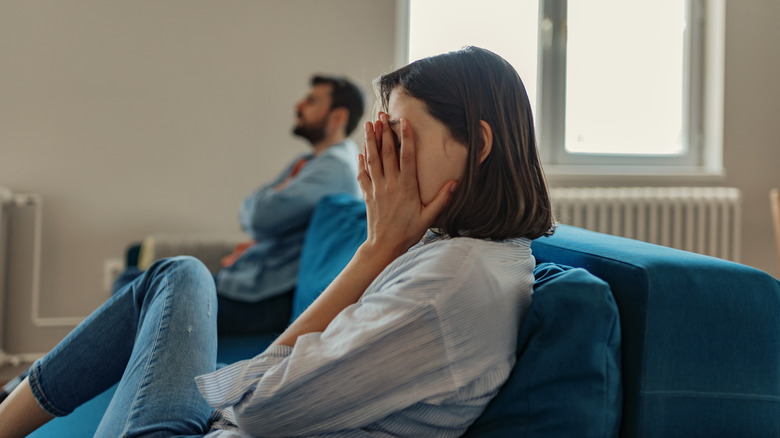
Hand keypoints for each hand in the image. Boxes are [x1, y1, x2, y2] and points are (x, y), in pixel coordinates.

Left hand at [357, 113, 456, 259]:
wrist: (384, 246)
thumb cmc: (409, 232)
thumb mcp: (429, 217)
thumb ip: (442, 199)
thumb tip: (456, 182)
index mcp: (407, 187)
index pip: (407, 157)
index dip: (406, 137)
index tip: (404, 121)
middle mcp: (390, 184)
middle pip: (387, 153)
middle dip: (384, 132)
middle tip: (381, 115)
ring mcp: (377, 188)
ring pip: (372, 159)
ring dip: (370, 140)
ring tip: (369, 124)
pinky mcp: (368, 195)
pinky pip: (363, 174)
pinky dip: (361, 161)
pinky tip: (361, 152)